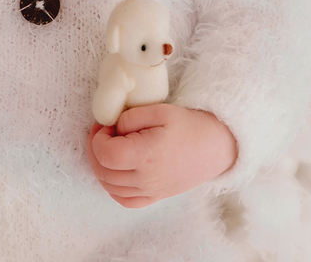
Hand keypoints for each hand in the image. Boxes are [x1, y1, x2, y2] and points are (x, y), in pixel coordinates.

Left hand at [86, 104, 236, 207]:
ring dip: (101, 167)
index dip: (97, 138)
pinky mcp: (155, 197)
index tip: (105, 125)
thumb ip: (130, 118)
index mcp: (147, 156)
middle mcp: (147, 179)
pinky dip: (112, 187)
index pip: (105, 155)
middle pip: (103, 172)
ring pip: (110, 187)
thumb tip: (112, 128)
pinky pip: (124, 200)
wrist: (215, 147)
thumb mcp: (159, 110)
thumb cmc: (189, 126)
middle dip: (95, 150)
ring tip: (109, 148)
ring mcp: (151, 192)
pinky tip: (115, 170)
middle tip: (102, 133)